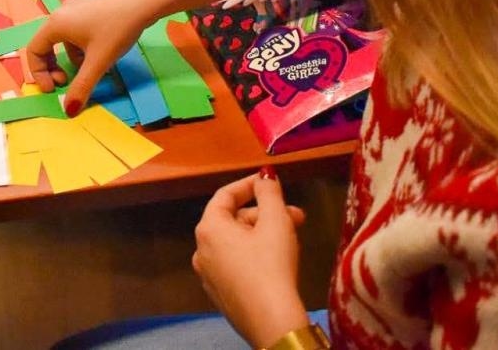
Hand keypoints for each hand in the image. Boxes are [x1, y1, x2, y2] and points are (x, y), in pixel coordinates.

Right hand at [22, 0, 151, 113]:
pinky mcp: (90, 6)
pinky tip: (102, 52)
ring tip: (92, 68)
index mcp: (56, 24)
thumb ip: (82, 87)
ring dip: (72, 58)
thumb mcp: (98, 62)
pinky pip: (76, 30)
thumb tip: (69, 111)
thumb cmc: (117, 29)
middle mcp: (61, 12)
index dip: (39, 74)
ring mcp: (76, 6)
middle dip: (54, 68)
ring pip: (64, 39)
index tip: (54, 89)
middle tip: (67, 82)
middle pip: (47, 44)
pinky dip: (82, 46)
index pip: (34, 51)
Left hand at [193, 171, 310, 347]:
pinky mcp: (221, 295)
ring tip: (293, 237)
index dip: (250, 184)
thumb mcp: (276, 222)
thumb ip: (270, 193)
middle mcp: (201, 250)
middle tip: (296, 215)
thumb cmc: (272, 265)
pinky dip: (255, 255)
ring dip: (264, 234)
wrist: (272, 322)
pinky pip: (236, 264)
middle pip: (233, 220)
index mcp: (209, 228)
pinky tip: (279, 261)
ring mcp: (209, 275)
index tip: (271, 181)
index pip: (225, 195)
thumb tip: (265, 175)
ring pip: (237, 243)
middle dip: (266, 214)